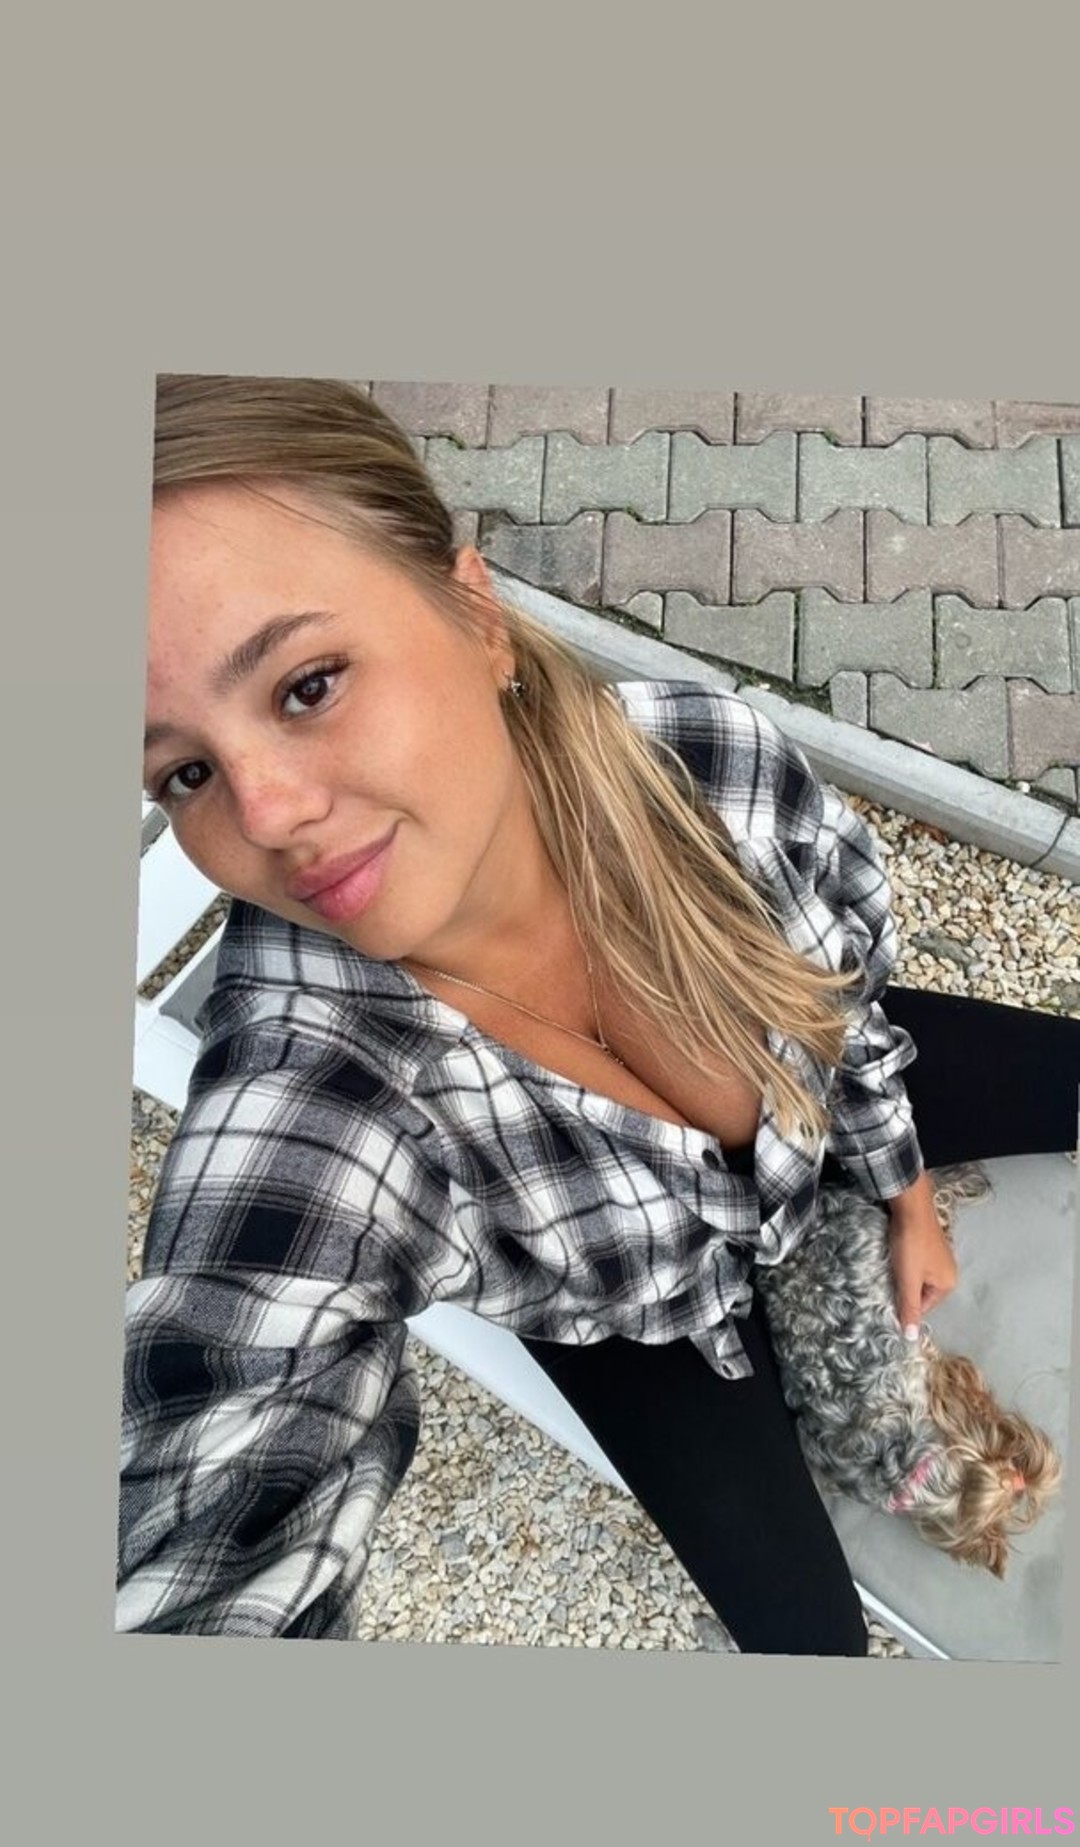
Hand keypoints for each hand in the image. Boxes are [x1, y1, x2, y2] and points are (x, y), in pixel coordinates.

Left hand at [886, 1173, 958, 1337]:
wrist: (910, 1206)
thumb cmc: (910, 1244)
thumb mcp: (907, 1280)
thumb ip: (909, 1308)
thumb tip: (911, 1338)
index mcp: (947, 1284)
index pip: (922, 1307)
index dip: (904, 1305)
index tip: (888, 1297)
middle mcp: (948, 1272)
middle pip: (920, 1292)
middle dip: (904, 1289)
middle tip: (889, 1280)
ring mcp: (940, 1257)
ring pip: (917, 1277)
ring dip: (903, 1276)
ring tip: (892, 1267)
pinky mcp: (930, 1244)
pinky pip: (916, 1263)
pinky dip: (905, 1263)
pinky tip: (896, 1255)